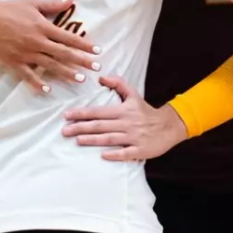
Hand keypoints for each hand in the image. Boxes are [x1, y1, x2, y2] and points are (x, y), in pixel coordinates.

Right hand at [0, 0, 101, 92]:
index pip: (69, 37)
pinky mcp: (14, 61)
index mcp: (43, 27)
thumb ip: (54, 5)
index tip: (97, 51)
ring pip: (50, 65)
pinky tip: (47, 89)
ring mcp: (26, 53)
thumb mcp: (34, 4)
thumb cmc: (10, 8)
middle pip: (64, 53)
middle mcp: (37, 41)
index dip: (84, 45)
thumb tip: (72, 0)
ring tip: (80, 79)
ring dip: (66, 73)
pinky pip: (28, 75)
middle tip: (96, 68)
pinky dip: (37, 83)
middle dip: (82, 61)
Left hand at [62, 76, 187, 160]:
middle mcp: (127, 123)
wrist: (168, 126)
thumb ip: (118, 84)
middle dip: (81, 128)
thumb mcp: (134, 94)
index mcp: (123, 110)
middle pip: (101, 125)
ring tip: (77, 140)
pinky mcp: (140, 149)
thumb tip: (101, 77)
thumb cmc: (146, 111)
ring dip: (93, 140)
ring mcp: (134, 137)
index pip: (99, 111)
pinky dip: (115, 154)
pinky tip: (103, 156)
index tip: (67, 115)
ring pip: (110, 138)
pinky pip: (126, 153)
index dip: (82, 113)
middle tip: (64, 131)